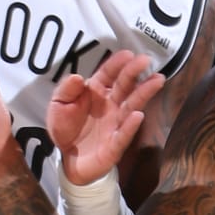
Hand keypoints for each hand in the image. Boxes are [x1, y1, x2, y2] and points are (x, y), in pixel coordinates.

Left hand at [46, 50, 164, 183]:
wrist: (67, 160)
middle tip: (146, 60)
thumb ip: (66, 91)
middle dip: (134, 72)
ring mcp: (115, 124)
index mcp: (96, 92)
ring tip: (156, 80)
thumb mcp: (58, 106)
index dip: (117, 64)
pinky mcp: (115, 145)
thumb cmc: (65, 129)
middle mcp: (110, 105)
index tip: (128, 54)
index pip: (108, 74)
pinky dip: (130, 125)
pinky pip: (123, 134)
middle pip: (124, 86)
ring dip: (144, 93)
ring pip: (132, 106)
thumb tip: (77, 77)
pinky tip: (138, 115)